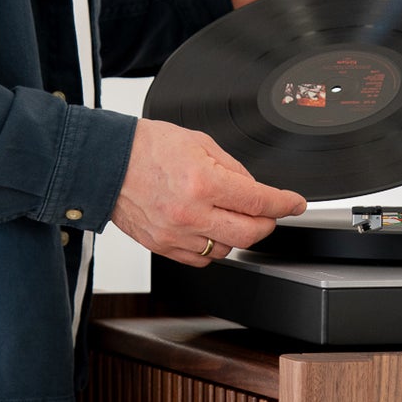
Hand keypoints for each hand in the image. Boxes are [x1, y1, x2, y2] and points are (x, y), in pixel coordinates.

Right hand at [111, 117, 304, 265]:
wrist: (106, 162)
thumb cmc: (146, 147)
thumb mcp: (199, 143)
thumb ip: (233, 168)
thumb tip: (254, 190)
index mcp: (202, 183)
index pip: (259, 201)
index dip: (285, 203)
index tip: (295, 203)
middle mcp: (190, 214)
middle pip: (250, 234)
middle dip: (267, 223)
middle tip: (268, 213)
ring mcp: (175, 235)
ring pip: (227, 250)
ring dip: (237, 235)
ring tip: (227, 214)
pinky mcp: (162, 246)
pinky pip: (201, 259)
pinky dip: (213, 247)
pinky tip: (209, 229)